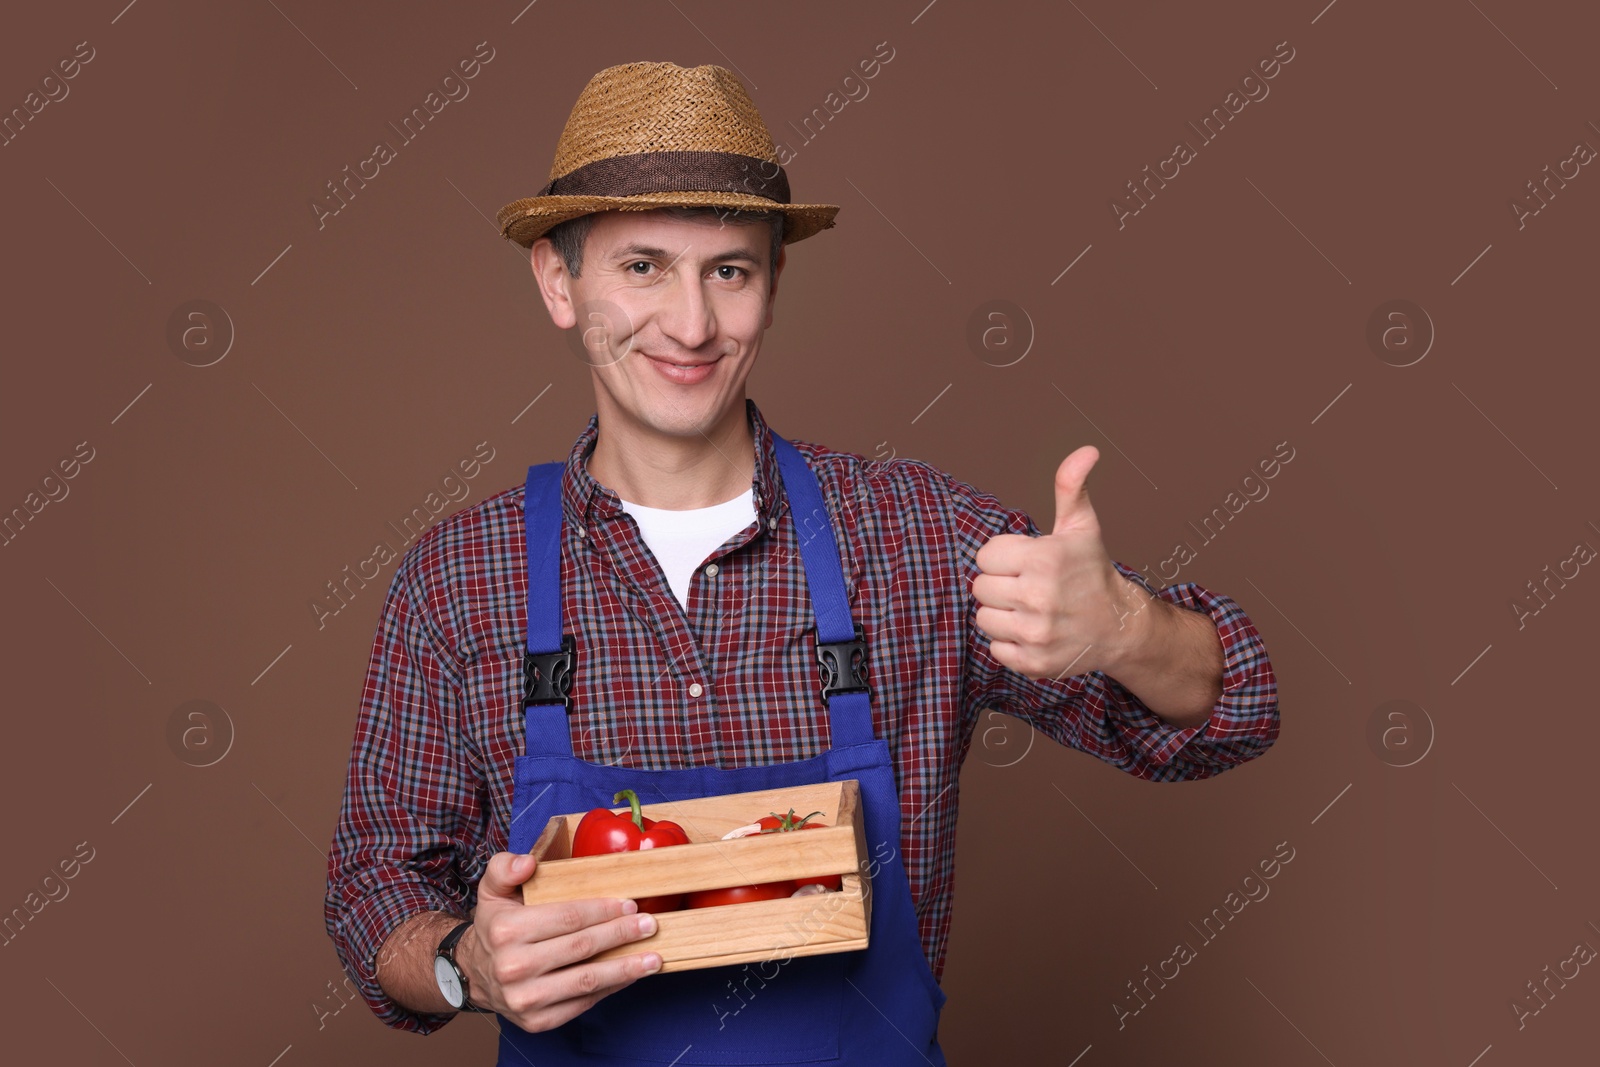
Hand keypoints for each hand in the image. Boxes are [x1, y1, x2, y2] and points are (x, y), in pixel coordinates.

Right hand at [461, 851, 663, 1031]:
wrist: (476, 974)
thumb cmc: (495, 926)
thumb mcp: (493, 890)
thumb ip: (505, 868)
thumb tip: (528, 863)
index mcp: (506, 930)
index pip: (568, 917)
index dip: (603, 910)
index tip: (629, 904)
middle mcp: (513, 967)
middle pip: (582, 947)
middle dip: (621, 934)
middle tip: (649, 925)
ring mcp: (526, 998)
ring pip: (587, 980)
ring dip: (626, 968)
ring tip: (653, 958)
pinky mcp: (538, 1021)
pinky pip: (583, 1003)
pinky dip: (611, 989)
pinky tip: (629, 975)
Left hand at [971, 446, 1148, 679]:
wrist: (1120, 627)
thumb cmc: (1092, 572)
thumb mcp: (1081, 526)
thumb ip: (1071, 487)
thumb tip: (1086, 450)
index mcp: (1044, 559)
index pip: (985, 556)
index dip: (1004, 557)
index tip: (1028, 562)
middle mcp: (1039, 597)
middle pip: (980, 587)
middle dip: (1001, 584)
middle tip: (1029, 586)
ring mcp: (1036, 633)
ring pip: (983, 618)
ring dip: (1002, 613)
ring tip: (1030, 609)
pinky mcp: (1033, 662)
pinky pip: (994, 648)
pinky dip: (1009, 642)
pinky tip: (1033, 631)